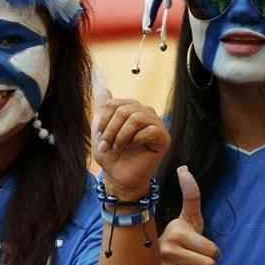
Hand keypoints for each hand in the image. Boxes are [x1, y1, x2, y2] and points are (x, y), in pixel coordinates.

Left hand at [92, 81, 169, 199]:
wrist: (118, 176)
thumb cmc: (111, 155)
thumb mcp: (101, 130)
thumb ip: (103, 109)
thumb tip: (102, 87)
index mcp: (132, 109)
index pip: (114, 103)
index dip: (104, 119)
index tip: (100, 135)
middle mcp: (146, 113)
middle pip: (125, 109)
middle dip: (111, 129)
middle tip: (107, 145)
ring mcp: (157, 125)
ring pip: (136, 117)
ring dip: (121, 135)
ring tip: (117, 147)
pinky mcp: (164, 138)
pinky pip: (150, 130)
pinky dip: (135, 140)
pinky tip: (131, 147)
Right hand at [158, 166, 219, 264]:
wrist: (145, 261)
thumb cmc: (175, 239)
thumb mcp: (185, 219)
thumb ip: (191, 196)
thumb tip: (184, 168)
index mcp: (175, 234)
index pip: (214, 252)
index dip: (211, 251)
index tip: (196, 247)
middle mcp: (166, 252)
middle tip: (192, 260)